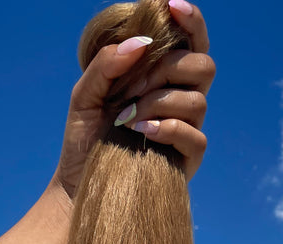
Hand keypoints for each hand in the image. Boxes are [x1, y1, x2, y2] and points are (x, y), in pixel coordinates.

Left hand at [51, 2, 213, 203]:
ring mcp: (187, 129)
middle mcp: (181, 99)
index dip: (190, 20)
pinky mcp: (188, 159)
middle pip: (203, 65)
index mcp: (163, 77)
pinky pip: (196, 135)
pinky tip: (141, 132)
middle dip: (168, 68)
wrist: (79, 185)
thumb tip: (141, 42)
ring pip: (198, 100)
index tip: (172, 5)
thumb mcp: (84, 94)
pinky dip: (168, 128)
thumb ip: (106, 64)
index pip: (191, 41)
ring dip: (159, 102)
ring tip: (126, 118)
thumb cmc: (84, 138)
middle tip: (132, 86)